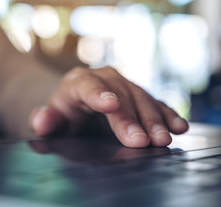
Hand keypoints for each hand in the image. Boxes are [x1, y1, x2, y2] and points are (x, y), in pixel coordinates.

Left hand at [29, 66, 187, 147]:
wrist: (78, 105)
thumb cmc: (65, 114)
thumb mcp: (51, 119)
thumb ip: (44, 120)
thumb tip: (41, 120)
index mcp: (79, 82)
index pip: (88, 86)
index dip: (100, 95)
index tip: (111, 105)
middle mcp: (104, 78)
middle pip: (120, 95)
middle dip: (132, 118)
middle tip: (142, 140)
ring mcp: (124, 85)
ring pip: (141, 98)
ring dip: (154, 119)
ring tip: (164, 138)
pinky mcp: (139, 95)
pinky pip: (155, 103)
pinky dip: (167, 115)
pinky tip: (179, 126)